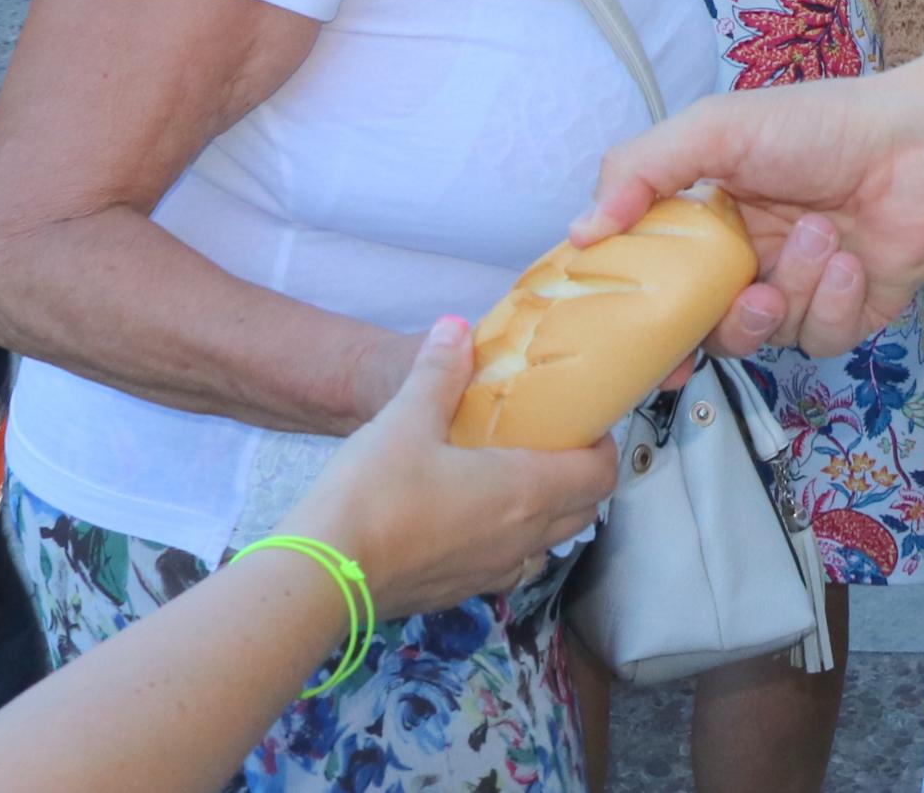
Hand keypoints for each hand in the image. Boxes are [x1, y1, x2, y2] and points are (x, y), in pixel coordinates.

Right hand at [280, 318, 620, 615]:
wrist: (321, 578)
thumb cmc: (374, 493)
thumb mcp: (405, 419)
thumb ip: (438, 372)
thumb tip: (455, 326)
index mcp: (525, 491)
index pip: (599, 475)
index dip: (602, 448)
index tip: (584, 423)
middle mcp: (520, 539)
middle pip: (581, 512)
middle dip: (580, 479)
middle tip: (552, 445)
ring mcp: (489, 574)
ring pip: (544, 547)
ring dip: (546, 516)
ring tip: (515, 482)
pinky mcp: (456, 596)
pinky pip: (505, 569)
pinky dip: (506, 545)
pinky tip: (470, 522)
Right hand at [579, 75, 923, 360]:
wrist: (923, 146)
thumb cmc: (821, 127)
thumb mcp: (716, 129)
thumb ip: (639, 170)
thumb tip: (580, 233)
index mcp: (707, 220)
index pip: (652, 279)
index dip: (636, 310)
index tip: (623, 334)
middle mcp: (745, 260)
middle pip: (701, 325)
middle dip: (722, 318)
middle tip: (747, 293)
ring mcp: (793, 292)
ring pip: (760, 335)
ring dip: (793, 288)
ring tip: (824, 234)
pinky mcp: (843, 317)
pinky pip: (816, 340)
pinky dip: (832, 301)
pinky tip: (851, 260)